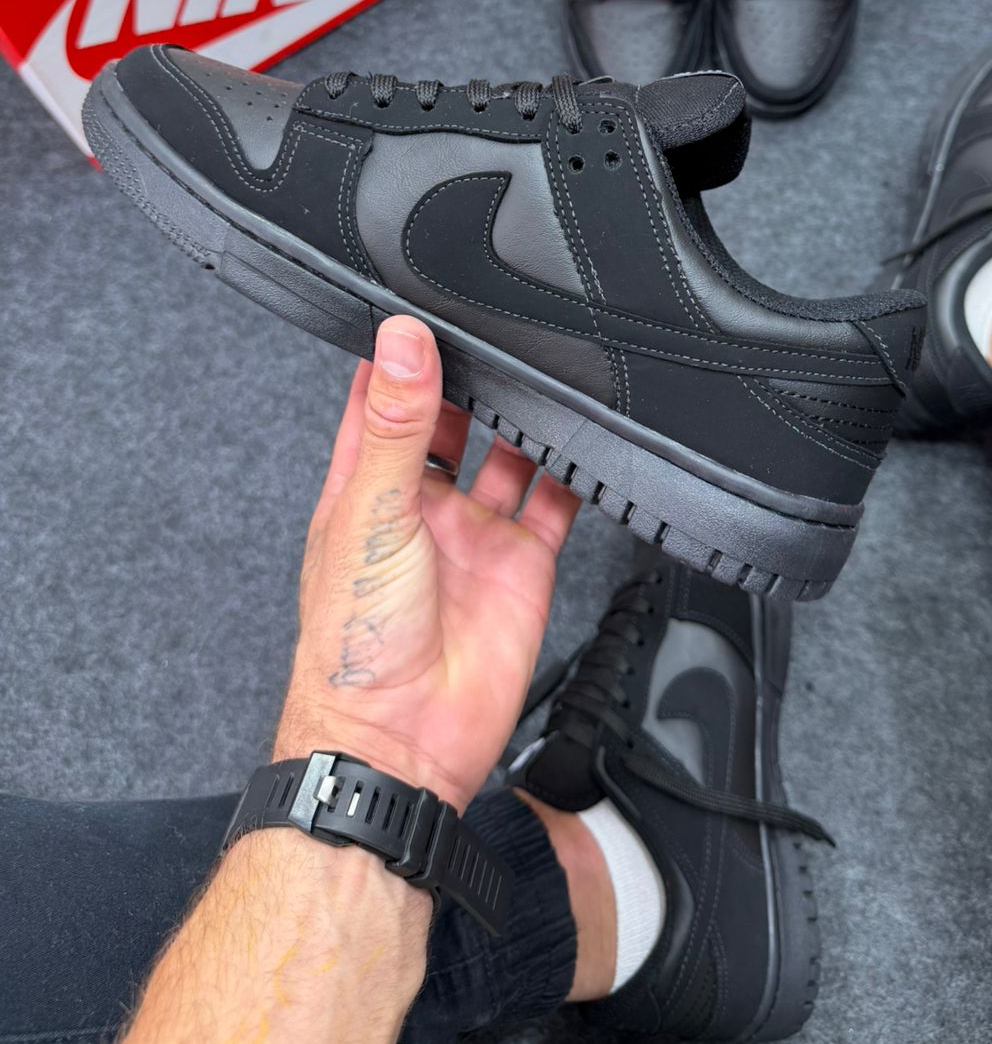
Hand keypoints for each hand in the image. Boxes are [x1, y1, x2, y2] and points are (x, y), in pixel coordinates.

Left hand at [274, 315, 580, 813]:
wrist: (401, 740)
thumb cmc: (354, 643)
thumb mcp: (370, 513)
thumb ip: (396, 426)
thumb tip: (401, 343)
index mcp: (366, 486)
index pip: (384, 399)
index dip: (403, 353)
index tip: (424, 303)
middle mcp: (422, 504)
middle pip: (455, 418)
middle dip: (476, 376)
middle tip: (502, 326)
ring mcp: (474, 532)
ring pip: (510, 453)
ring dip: (528, 417)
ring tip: (549, 370)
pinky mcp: (522, 563)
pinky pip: (556, 503)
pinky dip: (575, 472)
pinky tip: (586, 440)